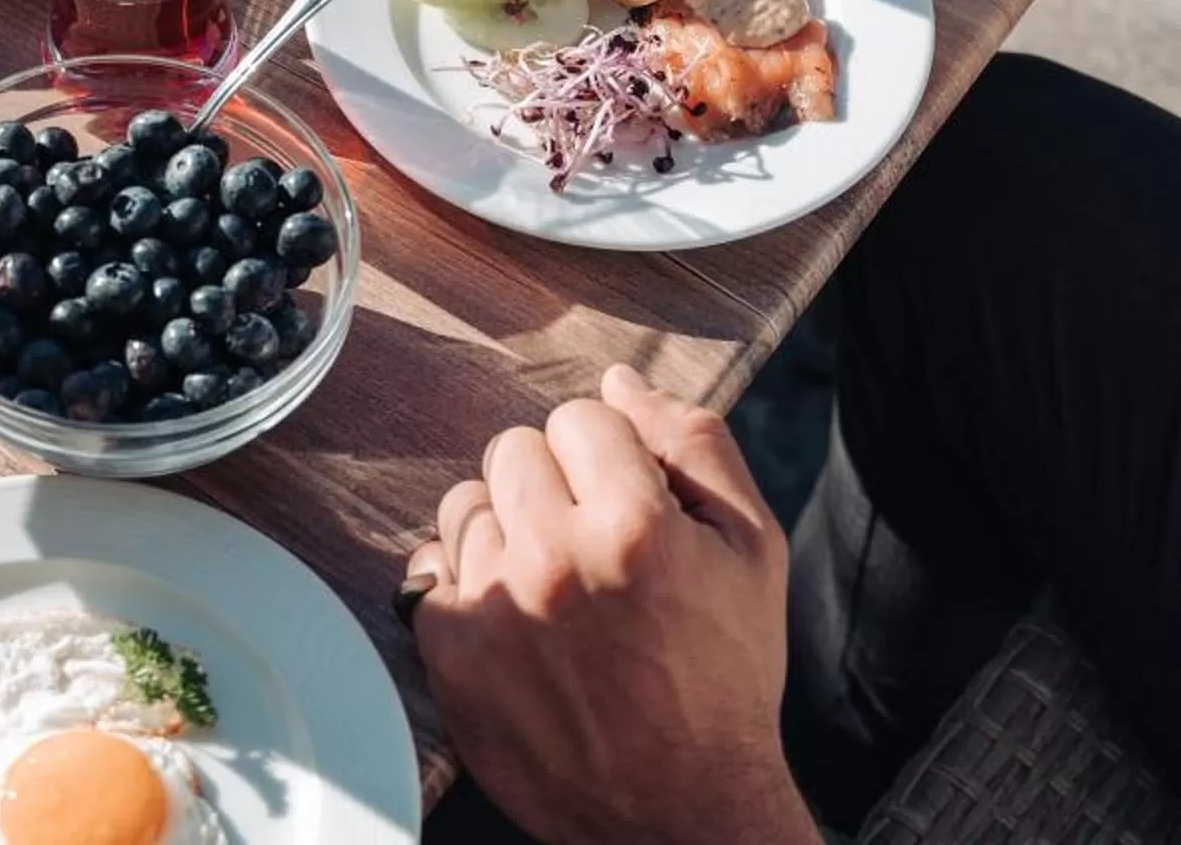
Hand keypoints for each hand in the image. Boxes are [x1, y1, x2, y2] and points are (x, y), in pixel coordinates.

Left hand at [404, 367, 818, 844]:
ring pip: (466, 503)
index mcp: (635, 524)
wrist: (681, 810)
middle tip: (592, 553)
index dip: (608, 461)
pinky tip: (516, 623)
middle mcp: (554, 556)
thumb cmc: (723, 680)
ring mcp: (493, 603)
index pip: (580, 417)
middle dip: (551, 487)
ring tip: (555, 593)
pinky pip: (428, 565)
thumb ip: (693, 446)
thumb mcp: (752, 552)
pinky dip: (465, 585)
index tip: (627, 510)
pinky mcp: (447, 648)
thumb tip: (621, 379)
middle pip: (512, 448)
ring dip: (504, 533)